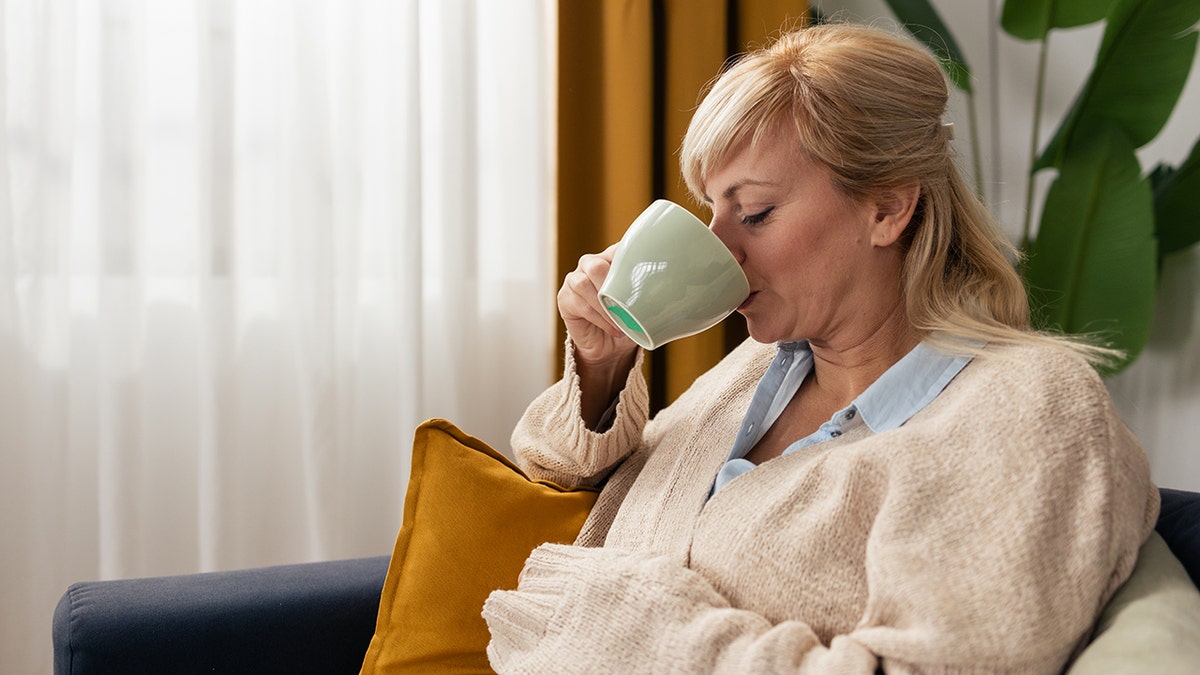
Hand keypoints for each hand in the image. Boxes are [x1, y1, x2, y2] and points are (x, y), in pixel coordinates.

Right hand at [557, 244, 637, 366]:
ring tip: (621, 321)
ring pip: (583, 284)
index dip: (629, 259)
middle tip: (628, 304)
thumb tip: (671, 288)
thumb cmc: (626, 319)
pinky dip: (600, 318)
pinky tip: (614, 328)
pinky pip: (580, 305)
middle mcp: (589, 264)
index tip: (646, 273)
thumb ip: (649, 289)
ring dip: (604, 306)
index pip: (617, 250)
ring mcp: (574, 280)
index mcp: (610, 258)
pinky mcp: (564, 298)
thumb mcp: (641, 302)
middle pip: (595, 265)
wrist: (608, 345)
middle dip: (611, 285)